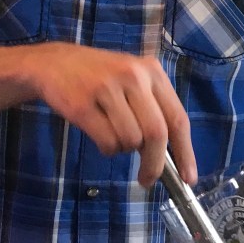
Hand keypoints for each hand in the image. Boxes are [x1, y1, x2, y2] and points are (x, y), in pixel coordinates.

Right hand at [23, 43, 195, 186]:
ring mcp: (107, 88)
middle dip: (154, 164)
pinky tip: (98, 132)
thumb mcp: (134, 80)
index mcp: (152, 71)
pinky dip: (106, 148)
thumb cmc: (102, 78)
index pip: (178, 117)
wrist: (54, 63)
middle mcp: (133, 76)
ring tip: (112, 132)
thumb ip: (155, 109)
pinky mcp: (83, 104)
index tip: (188, 178)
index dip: (185, 151)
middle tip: (147, 179)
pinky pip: (107, 142)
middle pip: (157, 133)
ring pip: (131, 141)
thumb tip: (175, 158)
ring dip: (123, 148)